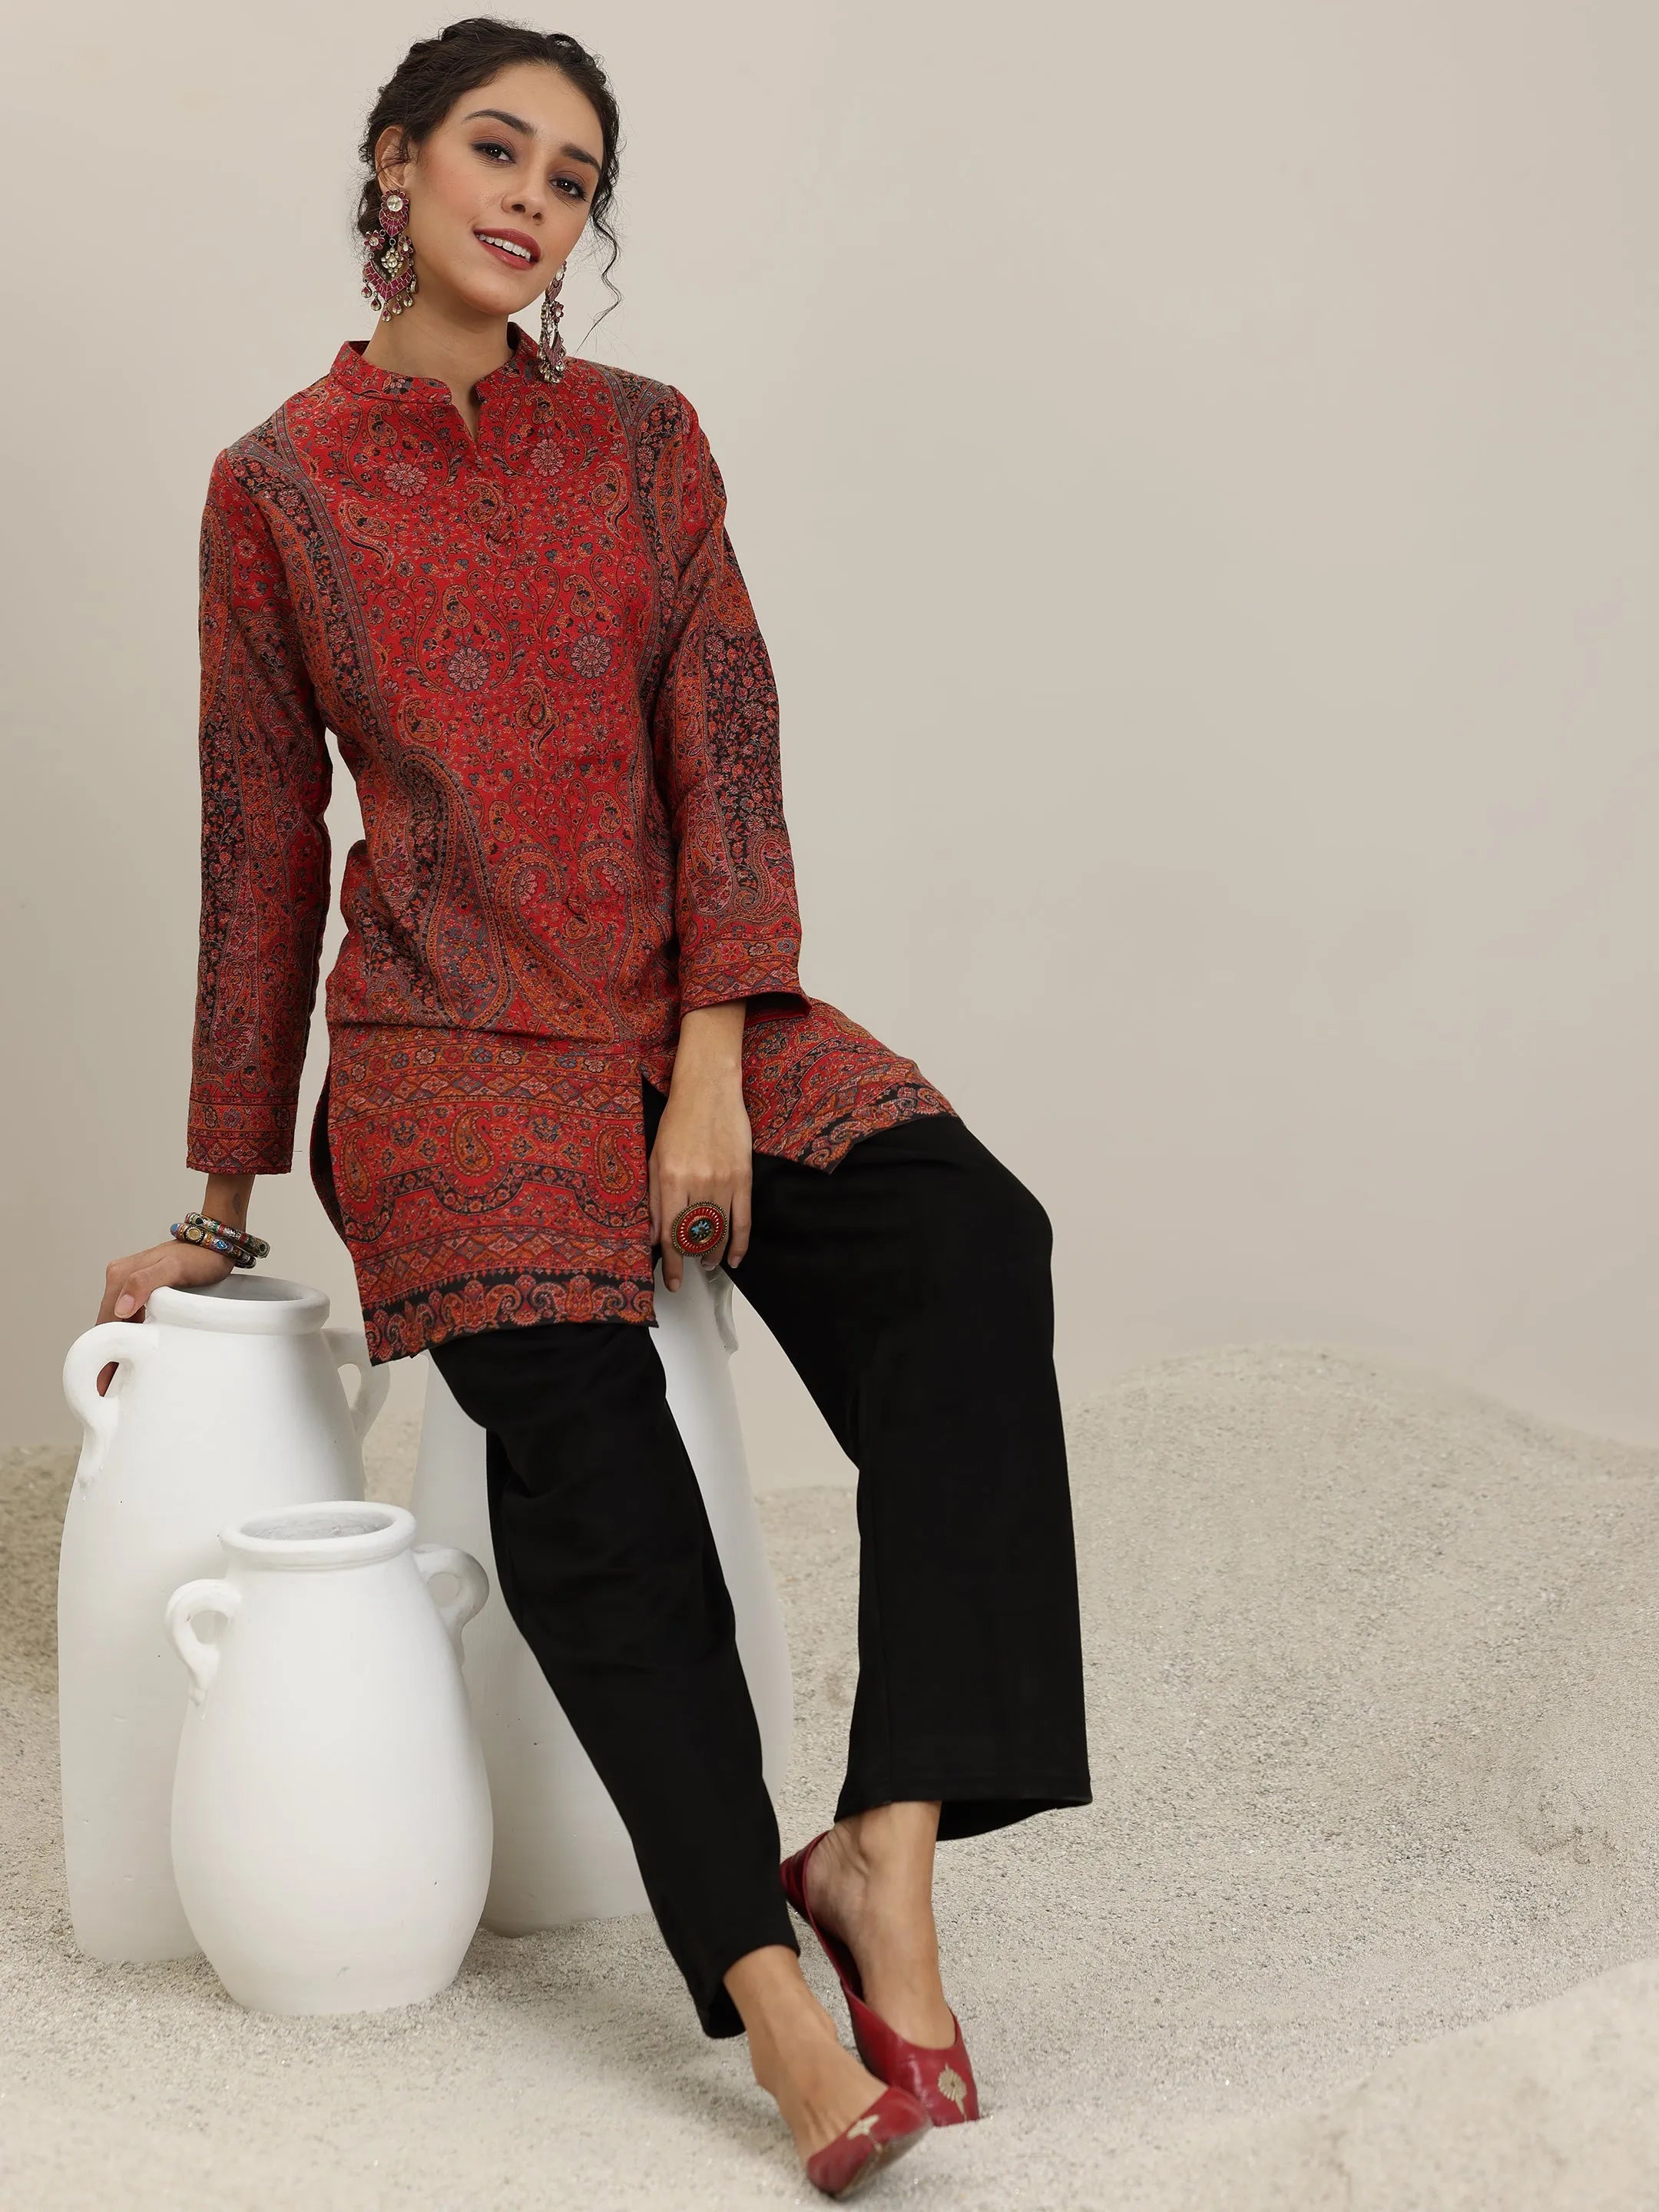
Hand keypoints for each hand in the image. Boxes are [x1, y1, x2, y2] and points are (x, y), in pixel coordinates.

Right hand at [96, 1238, 233, 1394]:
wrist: (217, 1243)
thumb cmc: (199, 1257)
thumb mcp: (175, 1268)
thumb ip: (145, 1282)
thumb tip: (120, 1308)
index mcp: (120, 1275)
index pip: (105, 1320)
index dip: (103, 1352)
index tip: (101, 1382)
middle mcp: (119, 1277)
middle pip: (107, 1323)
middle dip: (105, 1355)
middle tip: (104, 1390)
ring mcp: (130, 1282)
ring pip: (117, 1322)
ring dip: (115, 1347)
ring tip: (115, 1381)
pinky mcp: (142, 1288)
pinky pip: (130, 1316)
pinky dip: (128, 1336)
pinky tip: (131, 1355)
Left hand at [648, 1071, 753, 1291]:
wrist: (708, 1090)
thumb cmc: (678, 1121)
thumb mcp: (655, 1158)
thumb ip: (652, 1200)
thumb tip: (652, 1237)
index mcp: (670, 1180)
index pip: (670, 1234)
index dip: (671, 1264)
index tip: (671, 1281)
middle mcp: (697, 1184)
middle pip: (696, 1237)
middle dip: (692, 1260)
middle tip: (691, 1270)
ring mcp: (723, 1182)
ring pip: (720, 1232)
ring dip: (714, 1253)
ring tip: (709, 1263)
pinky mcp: (743, 1177)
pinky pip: (744, 1219)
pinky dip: (740, 1243)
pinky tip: (735, 1258)